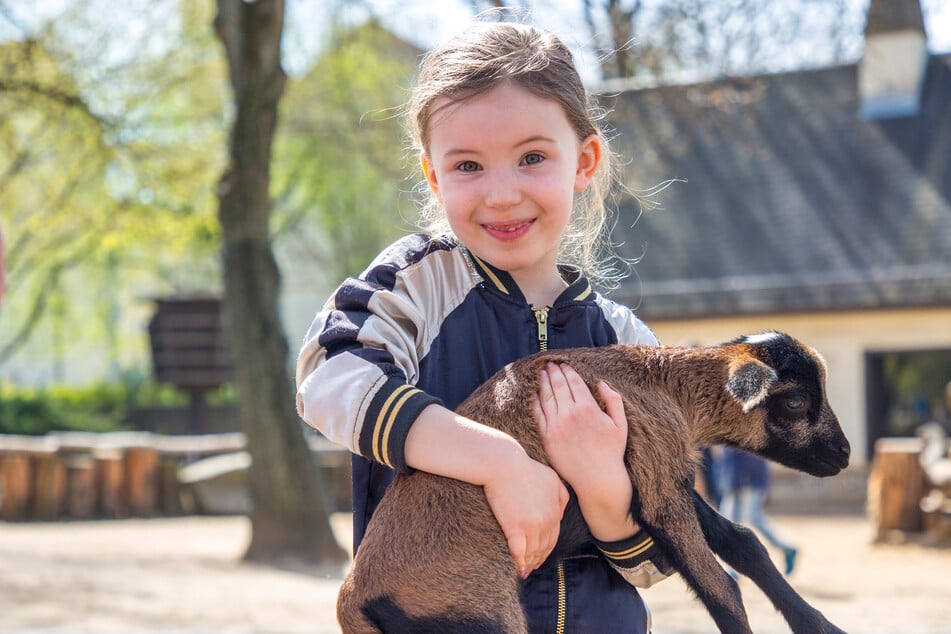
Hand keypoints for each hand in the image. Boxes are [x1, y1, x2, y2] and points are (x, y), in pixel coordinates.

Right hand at [483, 447, 568, 578]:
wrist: (504, 464)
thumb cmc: (525, 468)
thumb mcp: (552, 478)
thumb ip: (561, 496)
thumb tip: (561, 516)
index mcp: (554, 511)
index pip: (554, 536)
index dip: (548, 548)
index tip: (542, 554)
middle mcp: (546, 521)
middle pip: (545, 547)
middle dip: (540, 558)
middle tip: (534, 566)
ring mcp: (531, 526)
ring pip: (533, 551)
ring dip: (531, 562)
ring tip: (526, 570)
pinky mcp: (515, 529)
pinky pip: (519, 552)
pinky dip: (520, 563)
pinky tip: (519, 569)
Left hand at [534, 363, 637, 541]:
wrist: (597, 479)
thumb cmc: (612, 452)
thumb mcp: (620, 424)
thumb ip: (613, 400)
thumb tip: (601, 382)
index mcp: (588, 408)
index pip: (574, 382)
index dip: (567, 371)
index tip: (563, 364)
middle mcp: (570, 414)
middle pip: (558, 386)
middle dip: (553, 372)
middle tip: (549, 364)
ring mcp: (556, 426)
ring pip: (546, 398)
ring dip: (543, 383)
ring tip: (541, 374)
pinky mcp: (548, 437)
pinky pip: (538, 415)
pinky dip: (535, 401)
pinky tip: (534, 394)